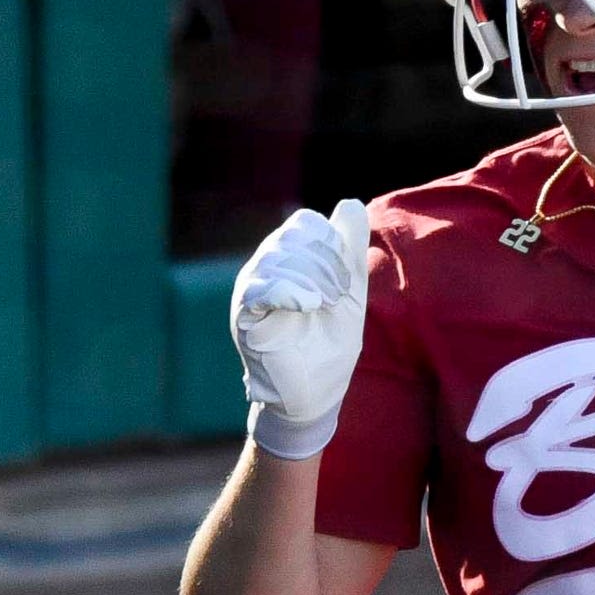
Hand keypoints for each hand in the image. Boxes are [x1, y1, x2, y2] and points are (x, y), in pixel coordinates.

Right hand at [232, 200, 370, 458]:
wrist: (316, 392)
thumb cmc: (330, 342)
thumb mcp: (349, 291)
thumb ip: (349, 249)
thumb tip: (347, 202)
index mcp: (290, 259)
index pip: (306, 223)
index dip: (332, 243)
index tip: (346, 281)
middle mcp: (266, 268)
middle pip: (293, 236)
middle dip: (326, 263)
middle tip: (336, 297)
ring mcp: (252, 290)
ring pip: (277, 256)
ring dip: (312, 278)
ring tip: (324, 306)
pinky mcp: (245, 315)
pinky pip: (259, 287)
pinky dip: (288, 290)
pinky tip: (308, 306)